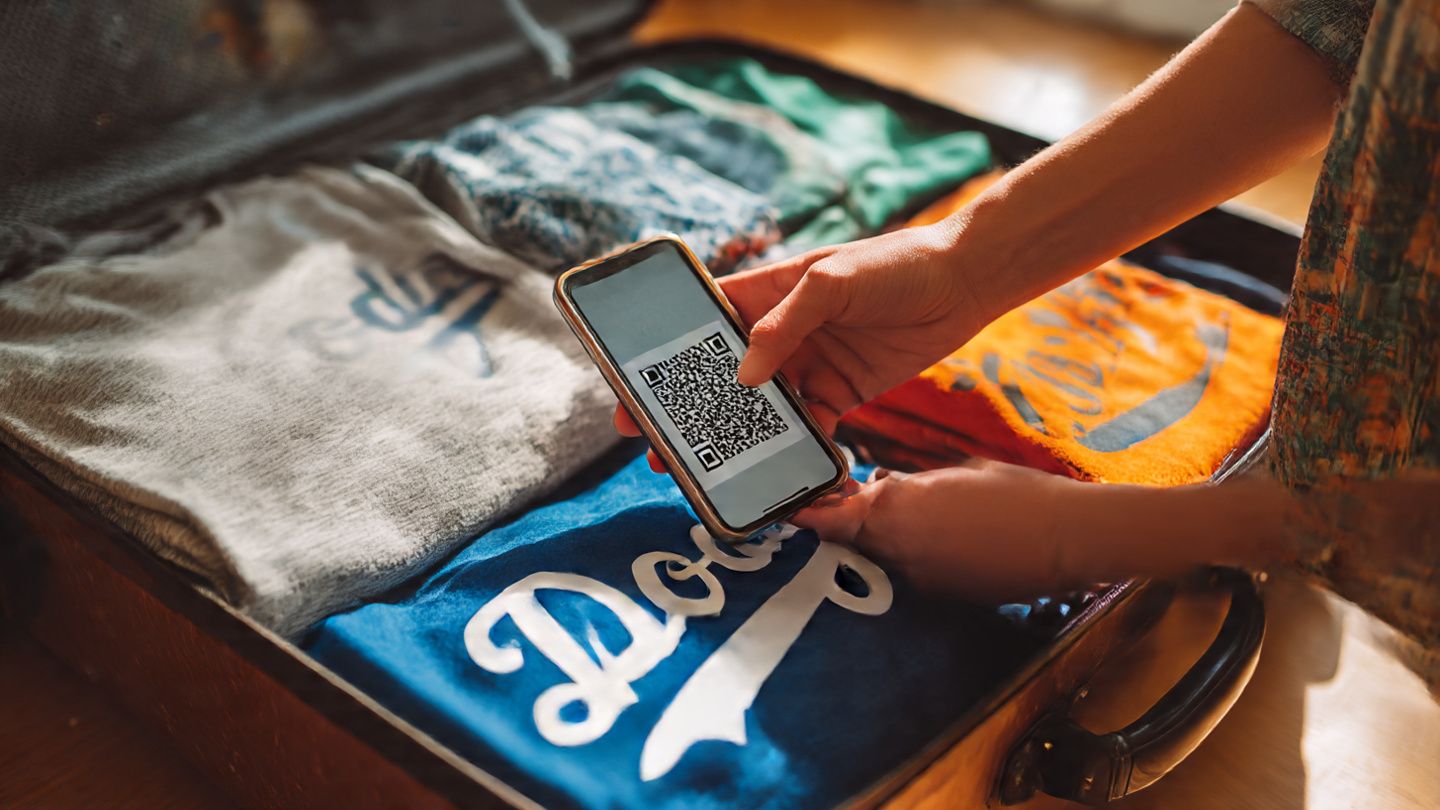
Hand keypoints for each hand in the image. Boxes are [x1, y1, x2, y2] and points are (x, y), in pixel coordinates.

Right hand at [614, 223, 984, 470]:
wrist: (965, 281)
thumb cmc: (897, 263)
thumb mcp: (834, 281)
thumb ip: (786, 324)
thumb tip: (745, 377)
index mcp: (767, 292)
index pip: (704, 321)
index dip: (667, 350)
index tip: (632, 381)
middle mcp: (781, 332)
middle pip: (721, 374)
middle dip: (686, 407)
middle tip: (649, 440)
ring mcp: (808, 365)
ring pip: (759, 408)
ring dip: (732, 435)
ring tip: (699, 465)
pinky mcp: (841, 392)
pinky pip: (809, 429)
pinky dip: (794, 452)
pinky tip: (775, 475)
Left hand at [793, 460, 1082, 601]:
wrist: (1068, 539)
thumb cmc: (1017, 492)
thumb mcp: (955, 473)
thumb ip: (909, 484)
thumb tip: (880, 486)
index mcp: (896, 507)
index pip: (830, 518)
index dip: (809, 514)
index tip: (792, 509)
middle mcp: (898, 549)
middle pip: (852, 541)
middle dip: (851, 525)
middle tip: (850, 506)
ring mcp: (920, 580)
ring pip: (883, 560)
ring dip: (887, 543)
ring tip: (916, 522)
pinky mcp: (943, 600)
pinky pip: (915, 578)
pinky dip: (919, 562)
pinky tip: (947, 545)